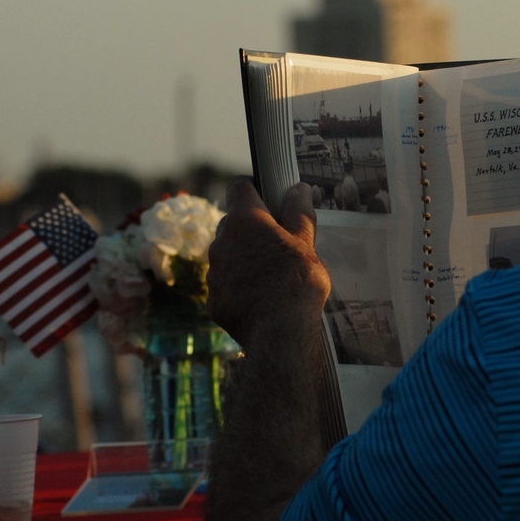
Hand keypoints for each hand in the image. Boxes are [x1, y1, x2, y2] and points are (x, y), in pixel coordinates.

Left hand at [207, 178, 329, 348]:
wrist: (280, 333)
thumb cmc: (297, 281)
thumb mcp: (305, 243)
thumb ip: (299, 212)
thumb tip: (299, 189)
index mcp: (245, 220)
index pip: (239, 188)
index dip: (253, 189)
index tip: (267, 198)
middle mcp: (222, 241)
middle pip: (233, 223)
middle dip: (251, 228)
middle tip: (278, 242)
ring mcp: (214, 272)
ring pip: (227, 254)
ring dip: (243, 258)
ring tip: (271, 275)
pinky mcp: (213, 299)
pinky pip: (225, 284)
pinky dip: (239, 286)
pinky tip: (260, 298)